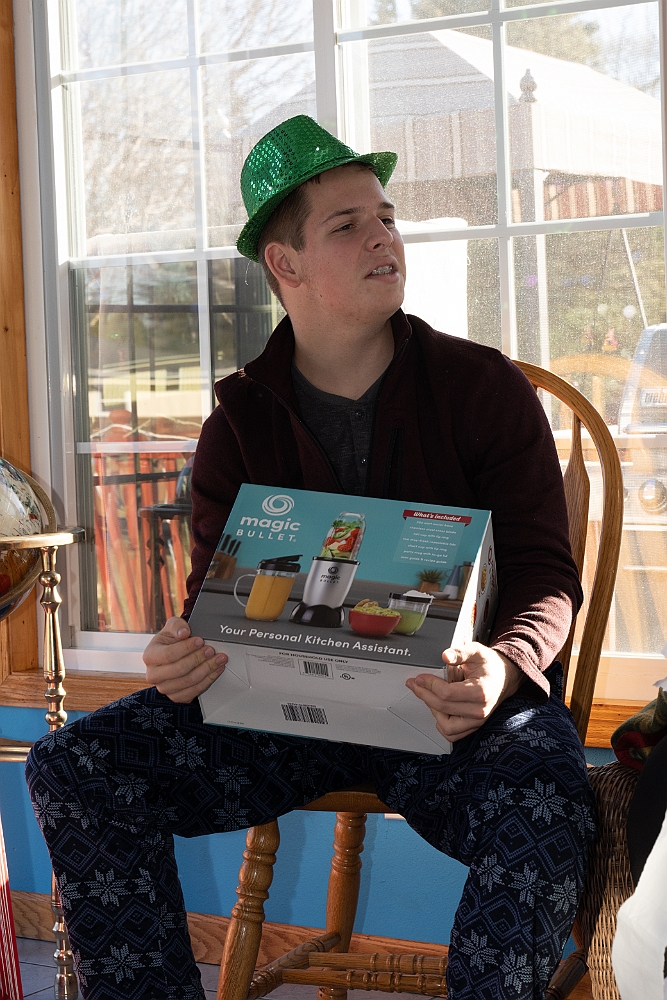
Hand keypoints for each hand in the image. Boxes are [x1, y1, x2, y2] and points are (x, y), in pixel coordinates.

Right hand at [143, 617, 227, 703]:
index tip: (200, 641)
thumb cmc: (171, 641)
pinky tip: (216, 669)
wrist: (173, 653)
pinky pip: (194, 691)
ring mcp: (165, 688)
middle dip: (198, 659)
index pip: (169, 654)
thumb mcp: (172, 627)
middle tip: (211, 650)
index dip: (187, 648)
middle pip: (179, 670)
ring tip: (218, 658)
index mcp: (150, 656)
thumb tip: (183, 632)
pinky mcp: (177, 696)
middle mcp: (154, 674)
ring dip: (207, 669)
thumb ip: (177, 626)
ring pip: (189, 681)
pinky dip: (208, 680)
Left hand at [405, 642, 522, 741]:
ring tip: (429, 696)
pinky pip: (453, 734)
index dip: (429, 685)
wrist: (503, 678)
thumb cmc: (489, 666)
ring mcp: (477, 721)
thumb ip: (460, 652)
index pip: (447, 693)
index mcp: (481, 692)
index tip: (420, 678)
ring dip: (433, 711)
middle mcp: (480, 710)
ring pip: (447, 727)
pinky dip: (442, 724)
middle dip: (424, 695)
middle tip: (416, 684)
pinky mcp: (473, 726)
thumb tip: (445, 655)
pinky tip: (438, 709)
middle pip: (443, 708)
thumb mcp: (476, 652)